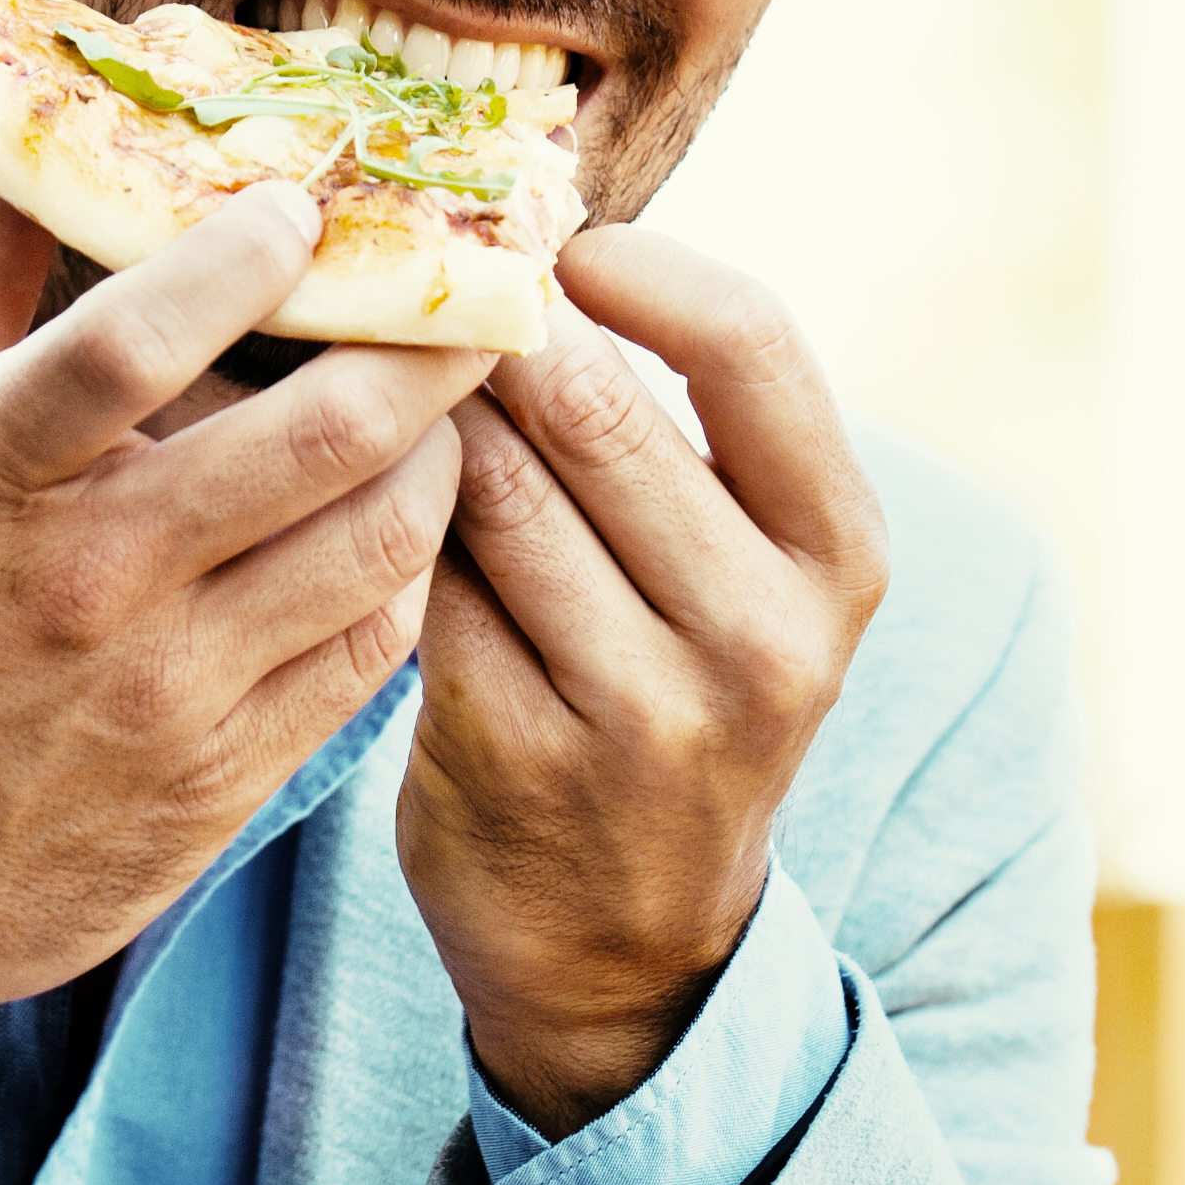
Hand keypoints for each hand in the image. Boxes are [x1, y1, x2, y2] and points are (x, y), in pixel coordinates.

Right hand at [0, 183, 488, 1102]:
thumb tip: (27, 150)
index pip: (140, 332)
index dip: (250, 251)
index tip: (309, 201)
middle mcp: (91, 577)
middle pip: (324, 437)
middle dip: (428, 349)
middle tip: (469, 299)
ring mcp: (166, 690)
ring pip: (379, 545)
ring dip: (438, 461)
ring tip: (442, 418)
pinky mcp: (213, 784)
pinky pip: (365, 657)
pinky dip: (403, 578)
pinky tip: (394, 537)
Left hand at [398, 226, 887, 1134]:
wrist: (627, 950)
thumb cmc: (674, 697)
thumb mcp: (738, 579)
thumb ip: (676, 431)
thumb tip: (537, 233)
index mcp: (838, 556)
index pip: (754, 345)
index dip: (641, 268)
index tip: (559, 247)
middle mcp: (762, 635)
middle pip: (599, 407)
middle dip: (495, 334)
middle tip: (424, 288)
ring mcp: (644, 709)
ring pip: (495, 487)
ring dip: (423, 415)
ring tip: (373, 368)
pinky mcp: (516, 755)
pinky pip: (425, 581)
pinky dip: (382, 518)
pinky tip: (346, 487)